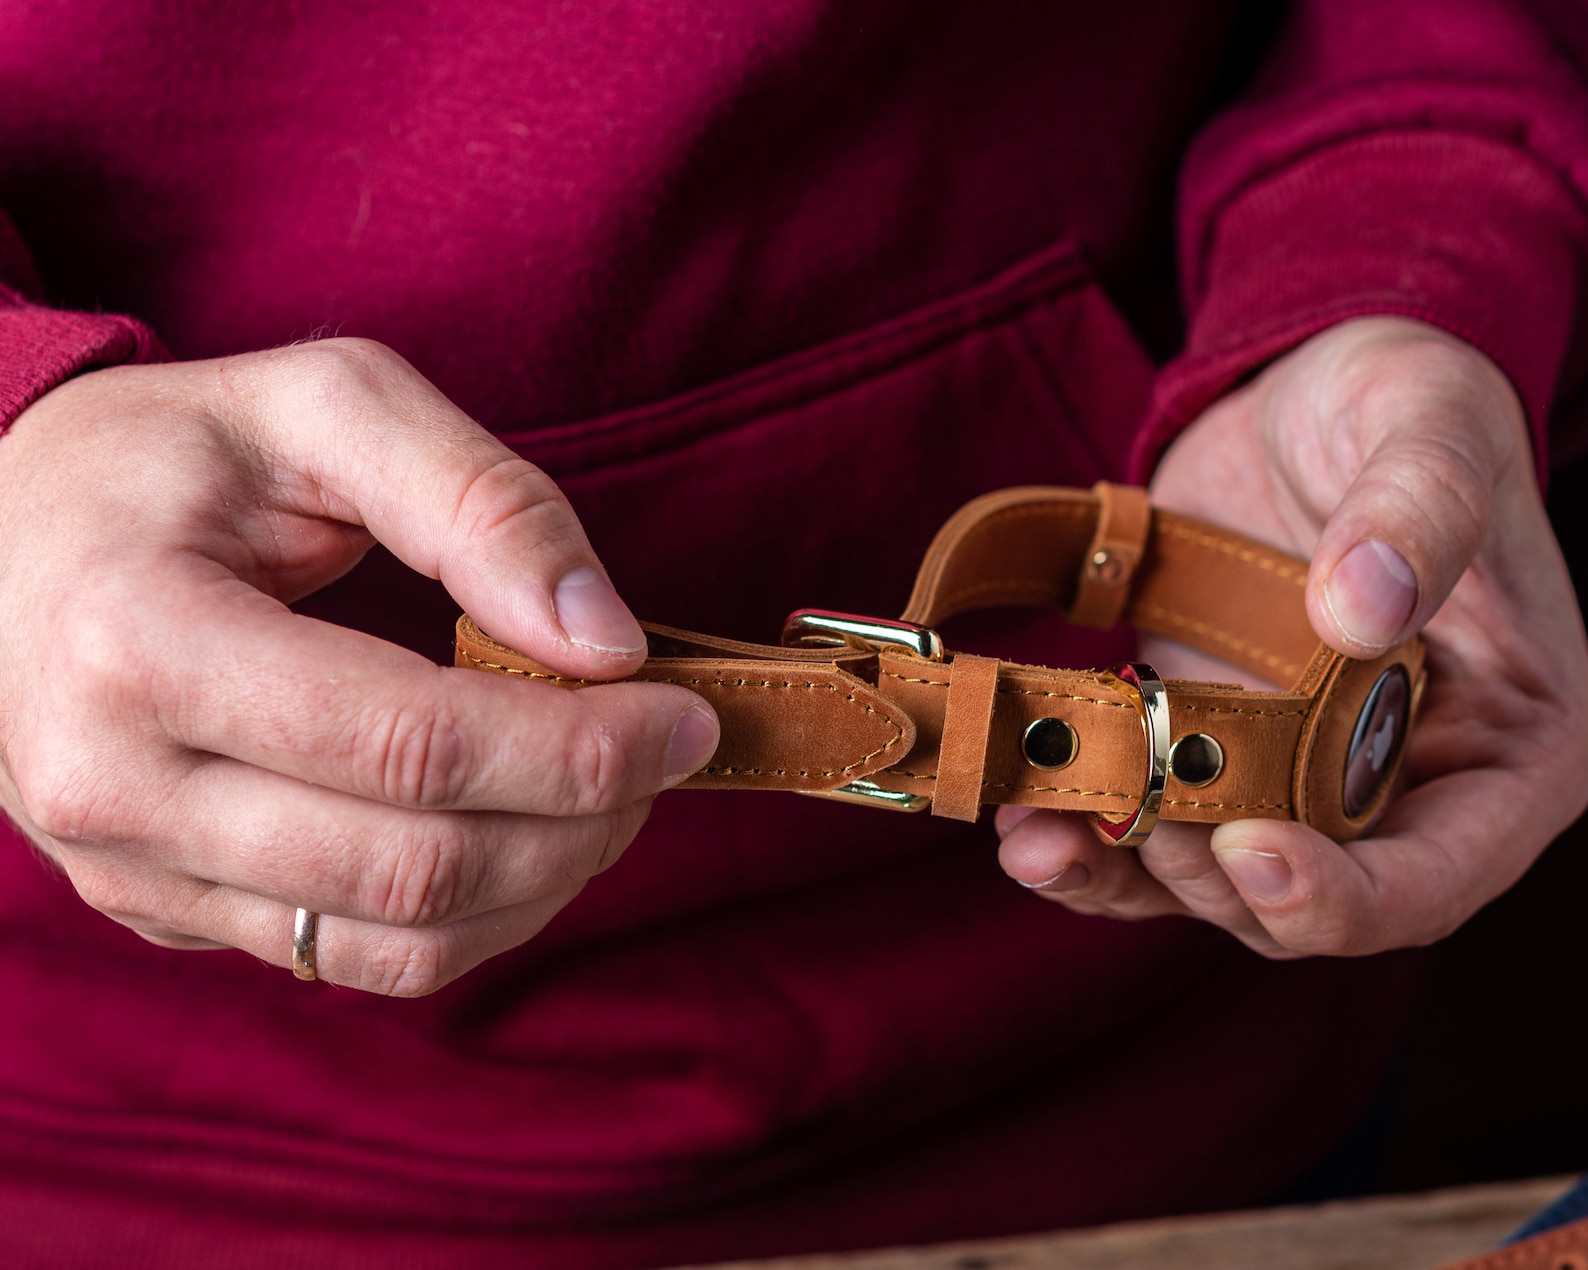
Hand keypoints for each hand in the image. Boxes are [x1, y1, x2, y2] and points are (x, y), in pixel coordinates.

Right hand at [0, 339, 717, 993]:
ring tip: (611, 793)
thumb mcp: (326, 406)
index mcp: (138, 640)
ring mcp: (131, 870)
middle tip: (668, 750)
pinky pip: (352, 960)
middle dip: (584, 818)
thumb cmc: (170, 454)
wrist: (1, 534)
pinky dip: (475, 917)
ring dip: (546, 881)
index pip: (409, 746)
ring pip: (395, 944)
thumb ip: (480, 502)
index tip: (683, 712)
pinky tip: (525, 835)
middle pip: (416, 865)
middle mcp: (114, 786)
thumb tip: (610, 639)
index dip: (578, 745)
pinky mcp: (164, 909)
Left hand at [997, 317, 1587, 956]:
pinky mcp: (1213, 753)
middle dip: (1212, 879)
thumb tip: (1364, 608)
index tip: (1249, 848)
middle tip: (1131, 808)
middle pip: (1312, 901)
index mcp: (1511, 745)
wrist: (1301, 394)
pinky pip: (1155, 829)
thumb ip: (1418, 508)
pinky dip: (1091, 840)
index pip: (1439, 876)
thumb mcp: (1428, 420)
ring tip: (1038, 837)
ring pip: (1216, 887)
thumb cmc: (1400, 400)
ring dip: (1126, 875)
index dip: (1348, 895)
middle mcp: (1409, 787)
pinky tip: (1025, 822)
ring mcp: (1301, 778)